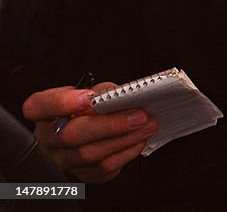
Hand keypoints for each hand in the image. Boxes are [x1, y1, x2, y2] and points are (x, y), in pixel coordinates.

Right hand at [22, 83, 158, 182]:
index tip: (87, 97)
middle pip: (71, 136)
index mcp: (42, 112)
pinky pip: (101, 170)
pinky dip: (124, 154)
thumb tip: (121, 97)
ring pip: (90, 155)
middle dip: (110, 125)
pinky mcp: (79, 174)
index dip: (62, 103)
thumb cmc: (88, 107)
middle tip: (138, 116)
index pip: (39, 107)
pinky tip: (138, 141)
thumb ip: (100, 93)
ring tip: (147, 126)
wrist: (89, 126)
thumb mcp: (90, 91)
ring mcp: (61, 160)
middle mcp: (46, 139)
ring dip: (124, 140)